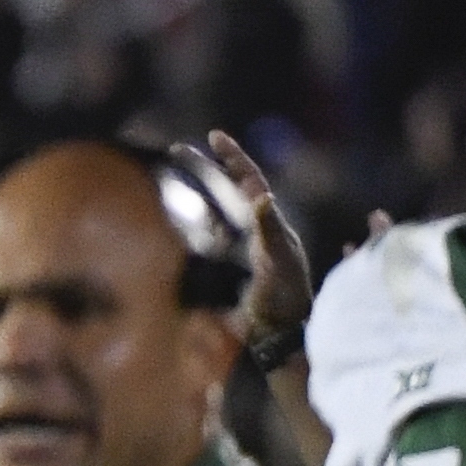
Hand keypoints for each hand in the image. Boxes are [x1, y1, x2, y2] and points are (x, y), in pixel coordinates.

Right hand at [202, 131, 314, 360]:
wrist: (285, 330)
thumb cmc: (286, 297)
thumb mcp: (279, 259)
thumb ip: (269, 229)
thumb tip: (260, 196)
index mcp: (270, 222)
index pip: (250, 179)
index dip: (233, 157)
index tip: (214, 135)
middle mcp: (261, 229)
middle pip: (235, 189)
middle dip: (210, 167)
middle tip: (179, 150)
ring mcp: (249, 246)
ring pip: (224, 209)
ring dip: (203, 191)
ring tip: (179, 178)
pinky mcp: (239, 266)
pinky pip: (219, 235)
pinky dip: (202, 221)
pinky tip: (187, 221)